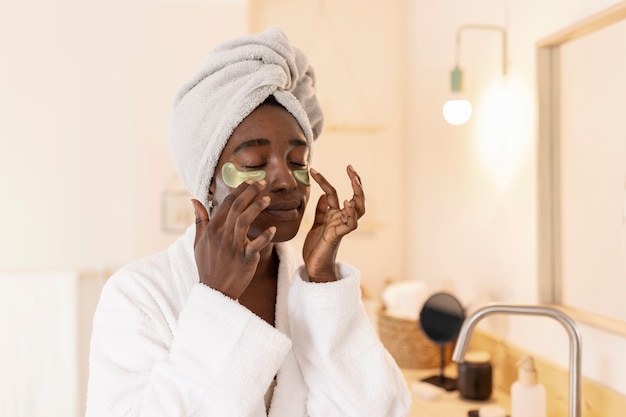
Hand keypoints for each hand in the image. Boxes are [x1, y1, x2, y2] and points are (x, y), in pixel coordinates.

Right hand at [191, 180, 275, 298]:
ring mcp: (233, 247)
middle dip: (250, 192)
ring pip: (245, 222)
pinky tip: (272, 229)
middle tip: (262, 183)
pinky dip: (265, 237)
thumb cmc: (207, 265)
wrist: (214, 291)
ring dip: (257, 208)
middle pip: (237, 208)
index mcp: (212, 230)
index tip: (249, 182)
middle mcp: (221, 236)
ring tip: (268, 199)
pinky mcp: (245, 260)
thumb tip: (194, 200)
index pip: (226, 204)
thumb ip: (199, 220)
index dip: (239, 191)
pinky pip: (256, 246)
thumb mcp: (198, 242)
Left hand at [302, 165, 364, 281]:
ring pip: (358, 209)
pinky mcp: (338, 236)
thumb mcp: (316, 225)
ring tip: (354, 181)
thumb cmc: (316, 249)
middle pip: (356, 198)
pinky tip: (346, 203)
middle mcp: (341, 219)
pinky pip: (350, 224)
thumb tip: (323, 194)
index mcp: (334, 215)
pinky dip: (350, 213)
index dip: (324, 180)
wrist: (315, 268)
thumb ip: (321, 211)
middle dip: (355, 182)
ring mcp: (342, 227)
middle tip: (350, 168)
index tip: (314, 169)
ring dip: (358, 194)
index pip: (333, 192)